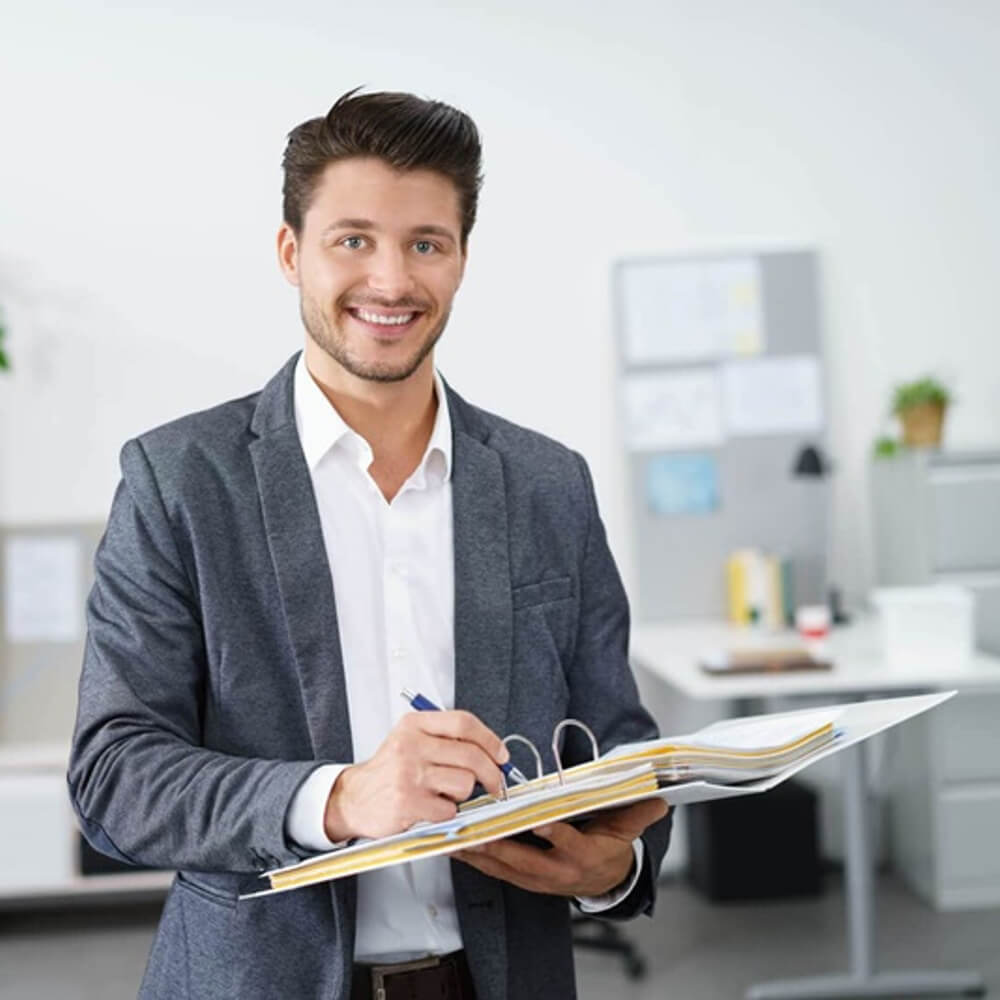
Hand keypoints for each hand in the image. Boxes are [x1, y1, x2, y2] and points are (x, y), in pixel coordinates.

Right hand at [324, 710, 508, 840]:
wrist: (354, 798)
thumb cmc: (389, 771)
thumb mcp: (411, 740)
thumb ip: (446, 739)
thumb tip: (493, 751)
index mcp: (414, 725)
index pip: (463, 723)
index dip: (490, 739)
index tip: (501, 754)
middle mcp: (411, 745)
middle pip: (471, 755)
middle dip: (492, 774)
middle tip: (495, 784)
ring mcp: (408, 774)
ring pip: (464, 783)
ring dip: (462, 795)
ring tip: (443, 793)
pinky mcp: (408, 802)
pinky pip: (449, 809)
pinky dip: (446, 813)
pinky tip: (430, 807)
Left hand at [454, 798, 669, 896]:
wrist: (606, 883)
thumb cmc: (612, 849)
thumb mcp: (627, 830)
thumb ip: (638, 812)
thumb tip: (658, 795)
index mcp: (583, 856)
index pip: (568, 843)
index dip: (554, 833)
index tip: (539, 820)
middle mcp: (557, 871)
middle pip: (525, 859)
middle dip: (499, 846)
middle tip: (477, 831)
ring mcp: (538, 879)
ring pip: (505, 867)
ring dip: (480, 853)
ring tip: (457, 837)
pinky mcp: (524, 880)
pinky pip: (496, 871)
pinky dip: (477, 859)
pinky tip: (458, 847)